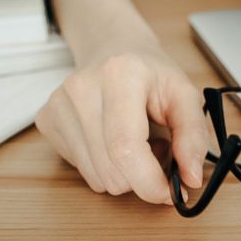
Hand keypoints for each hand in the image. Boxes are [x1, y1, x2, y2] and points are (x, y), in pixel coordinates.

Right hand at [35, 47, 208, 202]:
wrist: (112, 47)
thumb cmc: (150, 73)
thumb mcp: (184, 95)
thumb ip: (193, 135)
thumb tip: (191, 178)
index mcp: (120, 75)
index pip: (125, 148)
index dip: (149, 181)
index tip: (170, 193)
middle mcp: (82, 88)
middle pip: (111, 171)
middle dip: (142, 176)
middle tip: (157, 149)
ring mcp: (58, 105)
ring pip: (97, 178)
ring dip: (124, 172)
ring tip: (135, 140)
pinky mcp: (47, 120)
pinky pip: (82, 171)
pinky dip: (104, 166)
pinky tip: (112, 139)